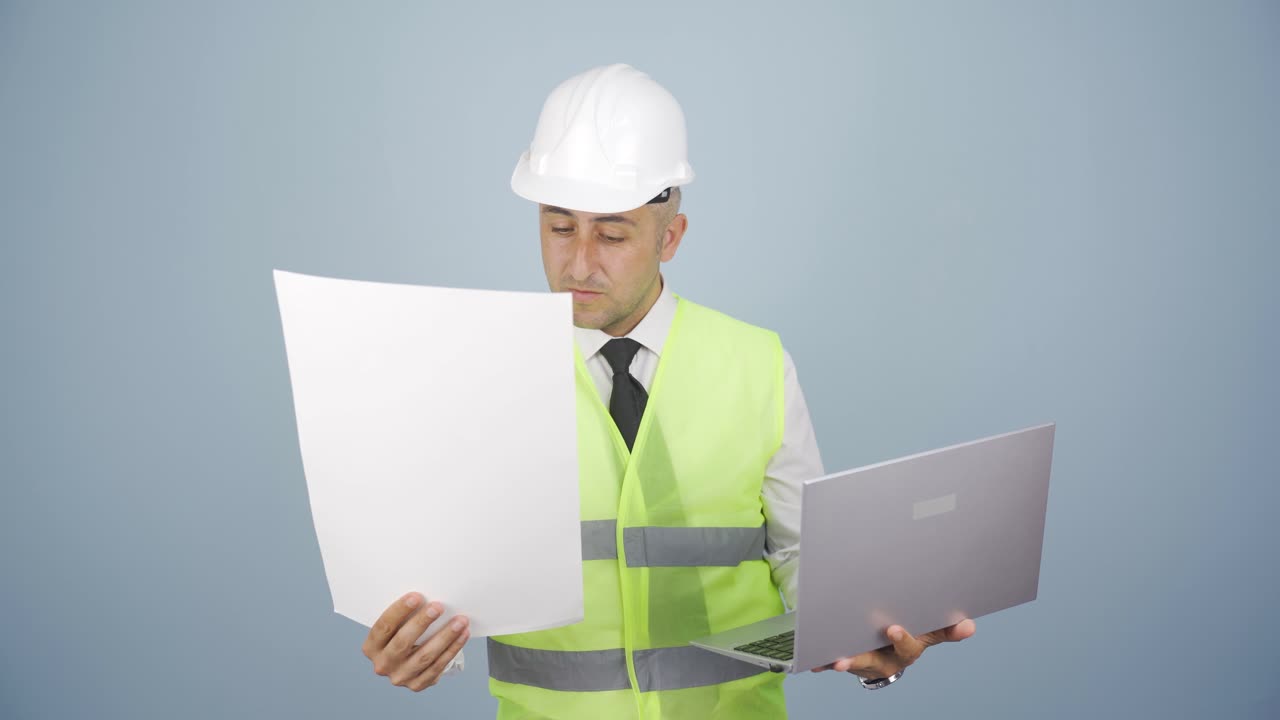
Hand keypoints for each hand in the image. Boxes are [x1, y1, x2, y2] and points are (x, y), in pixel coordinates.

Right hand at [362, 592, 469, 691]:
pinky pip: (438, 666)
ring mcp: (400, 677)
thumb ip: (403, 615)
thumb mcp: (395, 627)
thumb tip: (427, 593)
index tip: (417, 596)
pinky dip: (452, 649)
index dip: (399, 611)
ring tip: (460, 621)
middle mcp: (383, 664)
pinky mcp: (417, 684)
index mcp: (372, 647)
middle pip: (402, 642)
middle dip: (422, 622)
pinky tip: (462, 635)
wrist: (405, 663)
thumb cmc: (401, 635)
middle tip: (438, 607)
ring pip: (424, 656)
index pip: (384, 627)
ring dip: (445, 636)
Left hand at [811, 619, 975, 679]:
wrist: (888, 648)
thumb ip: (945, 629)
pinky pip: (831, 660)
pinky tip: (810, 659)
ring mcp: (863, 661)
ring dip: (836, 661)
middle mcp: (883, 660)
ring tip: (824, 660)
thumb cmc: (909, 635)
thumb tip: (969, 626)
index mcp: (906, 652)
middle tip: (844, 659)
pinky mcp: (846, 658)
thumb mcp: (928, 631)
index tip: (894, 628)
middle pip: (871, 662)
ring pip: (849, 663)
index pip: (907, 649)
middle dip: (857, 660)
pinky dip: (821, 659)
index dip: (901, 640)